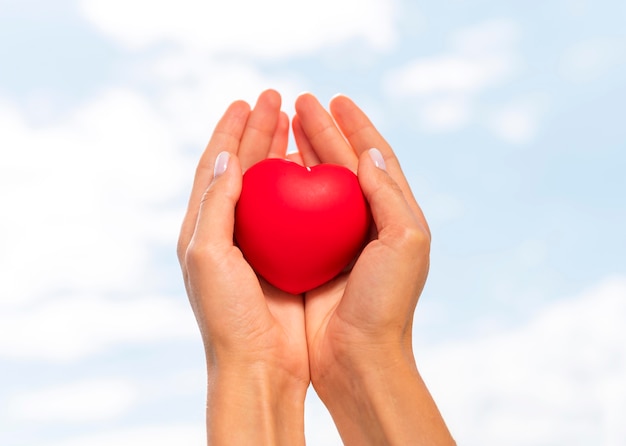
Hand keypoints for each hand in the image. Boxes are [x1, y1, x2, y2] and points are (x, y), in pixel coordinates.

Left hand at [177, 90, 308, 444]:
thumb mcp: (207, 254)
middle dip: (257, 132)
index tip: (246, 100)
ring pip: (271, 187)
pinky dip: (302, 185)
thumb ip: (214, 204)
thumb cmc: (227, 314)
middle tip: (275, 100)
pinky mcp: (287, 258)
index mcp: (202, 228)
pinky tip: (315, 170)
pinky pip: (295, 212)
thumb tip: (226, 156)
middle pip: (243, 169)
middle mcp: (229, 231)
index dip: (228, 131)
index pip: (214, 166)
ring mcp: (260, 244)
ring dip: (279, 152)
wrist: (259, 365)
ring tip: (294, 123)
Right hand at [293, 93, 454, 444]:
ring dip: (304, 152)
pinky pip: (295, 213)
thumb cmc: (385, 302)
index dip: (357, 125)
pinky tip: (270, 173)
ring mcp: (337, 239)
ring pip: (317, 184)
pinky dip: (285, 189)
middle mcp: (366, 222)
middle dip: (325, 130)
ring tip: (284, 125)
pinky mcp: (311, 257)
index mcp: (395, 214)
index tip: (335, 99)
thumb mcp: (404, 243)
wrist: (358, 357)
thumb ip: (390, 194)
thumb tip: (370, 152)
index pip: (375, 157)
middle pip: (344, 163)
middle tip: (301, 101)